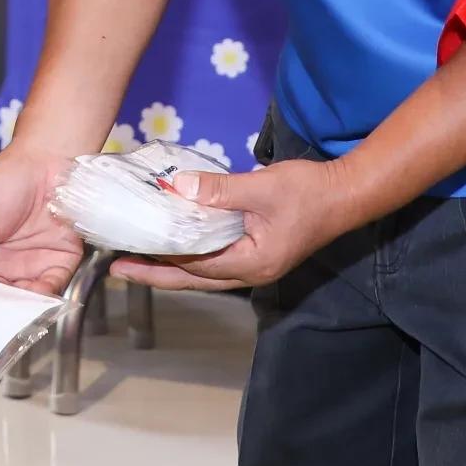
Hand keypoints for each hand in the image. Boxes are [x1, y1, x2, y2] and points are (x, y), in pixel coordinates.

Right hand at [0, 143, 88, 296]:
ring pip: (27, 298)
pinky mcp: (62, 260)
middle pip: (2, 298)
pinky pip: (54, 285)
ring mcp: (36, 264)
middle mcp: (10, 264)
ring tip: (14, 313)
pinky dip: (45, 296)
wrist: (49, 158)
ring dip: (21, 308)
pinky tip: (36, 298)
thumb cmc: (8, 177)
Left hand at [111, 159, 361, 292]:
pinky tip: (176, 241)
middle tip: (118, 268)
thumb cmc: (309, 192)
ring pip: (203, 270)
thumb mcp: (261, 187)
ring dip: (171, 264)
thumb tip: (177, 187)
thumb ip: (219, 190)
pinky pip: (216, 257)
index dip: (158, 261)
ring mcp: (255, 264)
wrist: (348, 193)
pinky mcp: (258, 251)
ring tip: (138, 258)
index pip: (193, 266)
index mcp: (250, 263)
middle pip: (193, 278)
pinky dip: (192, 252)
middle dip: (155, 273)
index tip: (125, 256)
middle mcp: (250, 272)